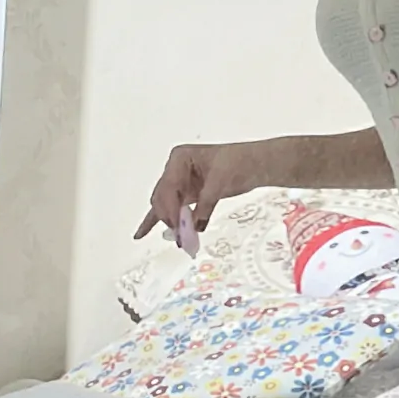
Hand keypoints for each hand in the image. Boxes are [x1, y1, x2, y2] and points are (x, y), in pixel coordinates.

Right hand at [134, 140, 264, 240]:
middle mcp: (175, 169)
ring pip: (166, 206)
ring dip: (171, 223)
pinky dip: (159, 220)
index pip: (167, 188)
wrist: (257, 163)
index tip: (179, 228)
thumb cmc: (240, 163)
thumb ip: (205, 205)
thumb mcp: (220, 183)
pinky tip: (141, 234)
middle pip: (162, 198)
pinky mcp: (188, 194)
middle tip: (181, 237)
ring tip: (179, 239)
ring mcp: (180, 182)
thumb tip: (194, 227)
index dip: (171, 210)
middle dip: (170, 218)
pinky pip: (172, 209)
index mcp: (179, 158)